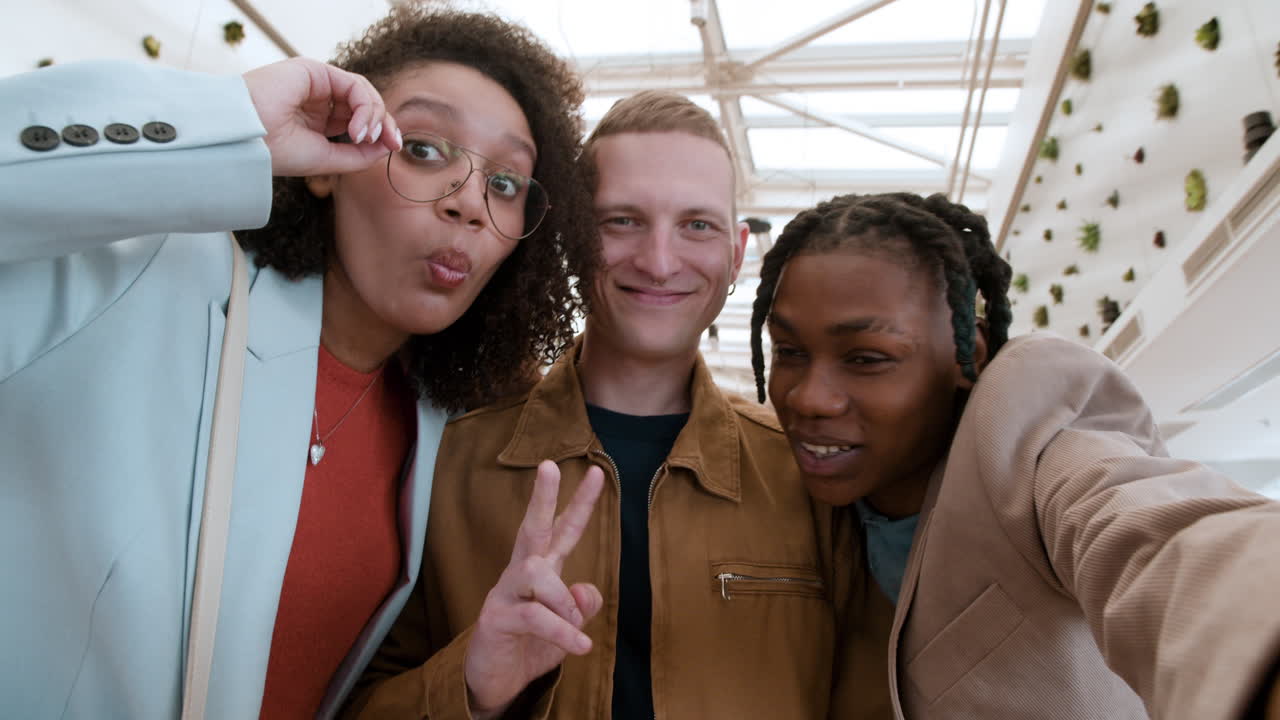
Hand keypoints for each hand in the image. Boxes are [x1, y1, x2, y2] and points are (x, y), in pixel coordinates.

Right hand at [242, 58, 401, 176]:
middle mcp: (317, 100)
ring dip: (374, 115)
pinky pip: (353, 84)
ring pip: (362, 92)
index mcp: (316, 121)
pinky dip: (364, 106)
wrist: (244, 139)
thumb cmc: (275, 152)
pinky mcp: (313, 70)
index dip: (380, 132)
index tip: (394, 148)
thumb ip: (358, 154)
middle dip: (384, 122)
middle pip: (365, 104)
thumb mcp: (326, 159)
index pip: (358, 120)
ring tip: (365, 136)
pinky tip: (357, 128)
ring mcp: (315, 84)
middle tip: (392, 142)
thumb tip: (388, 145)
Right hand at [464, 461, 605, 716]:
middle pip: (530, 527)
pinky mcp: (495, 619)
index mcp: (542, 569)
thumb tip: (586, 590)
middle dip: (542, 497)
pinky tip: (581, 646)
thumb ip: (582, 606)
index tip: (595, 472)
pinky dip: (562, 632)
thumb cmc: (532, 646)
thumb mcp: (567, 626)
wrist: (497, 682)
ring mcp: (505, 594)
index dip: (579, 503)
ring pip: (535, 572)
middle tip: (549, 465)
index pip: (562, 530)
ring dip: (563, 599)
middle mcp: (521, 574)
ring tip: (577, 625)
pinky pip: (534, 616)